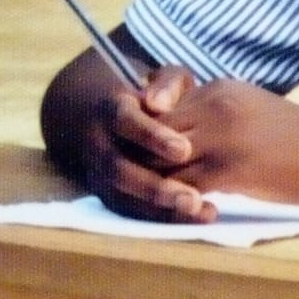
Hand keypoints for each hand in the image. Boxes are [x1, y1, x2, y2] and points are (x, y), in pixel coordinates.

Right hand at [79, 65, 213, 222]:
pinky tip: (196, 218)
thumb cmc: (156, 98)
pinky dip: (160, 218)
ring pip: (121, 196)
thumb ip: (167, 84)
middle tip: (192, 198)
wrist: (116, 118)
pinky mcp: (109, 194)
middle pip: (119, 169)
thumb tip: (158, 103)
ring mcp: (100, 172)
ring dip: (158, 209)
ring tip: (199, 211)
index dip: (150, 136)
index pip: (124, 122)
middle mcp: (99, 143)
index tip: (183, 150)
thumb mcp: (164, 80)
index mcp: (111, 110)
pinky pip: (129, 212)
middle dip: (154, 187)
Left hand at [154, 77, 298, 203]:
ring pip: (159, 162)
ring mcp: (220, 135)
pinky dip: (180, 204)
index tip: (154, 157)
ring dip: (158, 186)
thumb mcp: (253, 113)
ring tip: (169, 202)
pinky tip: (199, 211)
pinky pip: (181, 188)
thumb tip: (182, 144)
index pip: (159, 107)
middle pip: (150, 132)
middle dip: (144, 161)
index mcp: (220, 89)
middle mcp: (214, 105)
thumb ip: (216, 120)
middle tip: (151, 186)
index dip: (149, 136)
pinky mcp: (228, 168)